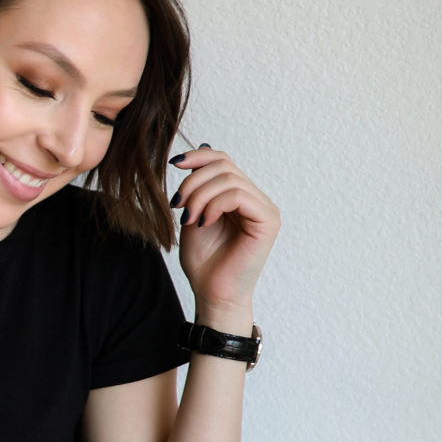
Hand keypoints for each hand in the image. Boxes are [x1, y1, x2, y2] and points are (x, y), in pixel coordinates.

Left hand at [170, 145, 279, 321]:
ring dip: (200, 195)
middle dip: (193, 181)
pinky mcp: (268, 220)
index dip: (198, 157)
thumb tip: (202, 146)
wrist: (212, 294)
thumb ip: (198, 186)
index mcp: (240, 196)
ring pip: (229, 178)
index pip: (223, 160)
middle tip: (178, 205)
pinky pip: (239, 195)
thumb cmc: (204, 262)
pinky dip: (214, 204)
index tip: (173, 164)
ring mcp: (265, 209)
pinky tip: (203, 222)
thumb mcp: (194, 214)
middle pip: (224, 165)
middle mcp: (256, 199)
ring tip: (188, 218)